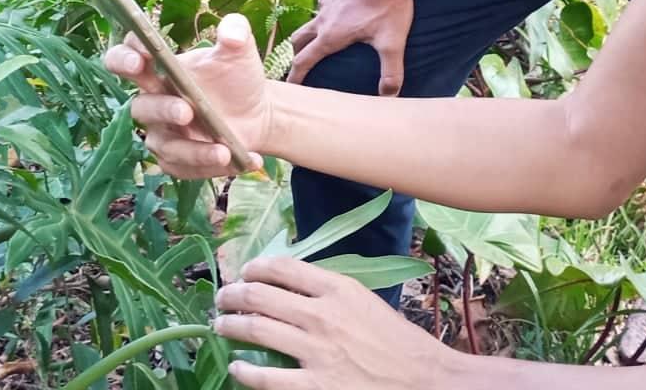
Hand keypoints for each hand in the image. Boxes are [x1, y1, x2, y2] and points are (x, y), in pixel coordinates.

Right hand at [103, 14, 270, 178]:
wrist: (258, 113)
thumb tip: (233, 31)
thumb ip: (236, 33)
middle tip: (186, 111)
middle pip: (140, 107)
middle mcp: (155, 103)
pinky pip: (185, 168)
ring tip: (223, 149)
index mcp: (159, 70)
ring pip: (165, 146)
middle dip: (161, 109)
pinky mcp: (179, 161)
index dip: (124, 57)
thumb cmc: (237, 78)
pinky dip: (211, 166)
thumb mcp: (239, 52)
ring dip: (193, 150)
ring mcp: (165, 134)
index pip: (126, 60)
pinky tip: (239, 160)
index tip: (140, 55)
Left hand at [213, 256, 462, 389]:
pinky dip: (244, 371)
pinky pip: (265, 378)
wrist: (425, 381)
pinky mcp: (314, 387)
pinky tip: (237, 368)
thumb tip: (293, 287)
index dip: (255, 267)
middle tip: (222, 298)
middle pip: (260, 295)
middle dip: (233, 294)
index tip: (244, 272)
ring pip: (256, 330)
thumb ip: (332, 293)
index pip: (283, 267)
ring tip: (220, 326)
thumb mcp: (367, 302)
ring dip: (230, 326)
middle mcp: (322, 316)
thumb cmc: (399, 343)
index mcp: (339, 289)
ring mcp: (316, 352)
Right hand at [288, 0, 412, 93]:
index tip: (290, 88)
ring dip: (313, 33)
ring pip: (312, 21)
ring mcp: (325, 1)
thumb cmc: (388, 4)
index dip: (295, 77)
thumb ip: (391, 71)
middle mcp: (322, 19)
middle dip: (297, 55)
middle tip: (302, 65)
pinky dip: (328, 13)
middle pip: (298, 41)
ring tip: (328, 39)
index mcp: (330, 36)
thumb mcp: (393, 42)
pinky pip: (324, 4)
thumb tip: (390, 95)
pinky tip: (344, 13)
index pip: (303, 62)